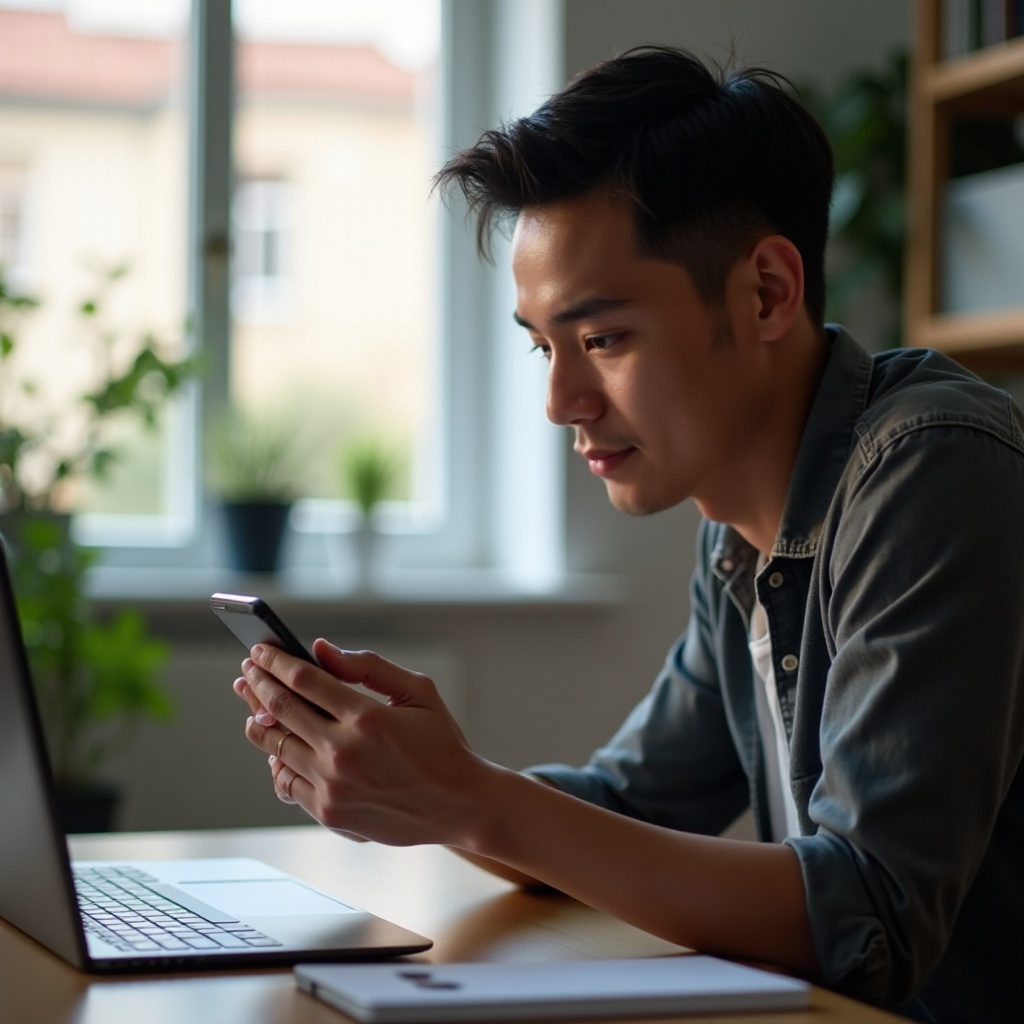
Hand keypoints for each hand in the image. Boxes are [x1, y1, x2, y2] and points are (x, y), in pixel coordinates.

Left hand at [235, 639, 494, 847]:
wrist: (459, 804)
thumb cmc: (441, 743)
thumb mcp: (418, 691)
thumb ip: (368, 667)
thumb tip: (322, 650)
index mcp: (368, 718)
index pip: (304, 679)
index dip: (276, 661)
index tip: (261, 650)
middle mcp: (344, 753)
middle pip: (281, 709)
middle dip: (259, 683)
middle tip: (248, 669)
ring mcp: (333, 786)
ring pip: (276, 746)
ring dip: (259, 720)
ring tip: (254, 705)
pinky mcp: (330, 812)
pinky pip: (286, 782)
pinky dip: (277, 760)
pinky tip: (278, 746)